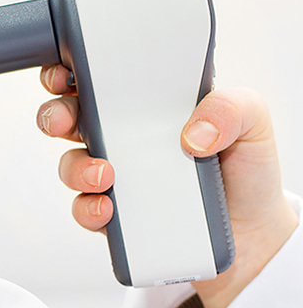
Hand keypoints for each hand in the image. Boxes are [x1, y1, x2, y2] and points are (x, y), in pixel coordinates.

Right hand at [37, 64, 297, 307]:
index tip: (64, 75)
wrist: (253, 235)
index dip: (69, 72)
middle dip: (53, 115)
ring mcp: (115, 175)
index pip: (97, 79)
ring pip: (70, 164)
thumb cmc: (247, 170)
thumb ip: (230, 108)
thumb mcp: (253, 122)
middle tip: (63, 123)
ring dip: (75, 167)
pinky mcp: (115, 213)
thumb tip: (191, 132)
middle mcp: (124, 136)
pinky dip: (88, 209)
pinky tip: (108, 209)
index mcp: (147, 104)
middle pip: (67, 116)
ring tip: (104, 175)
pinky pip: (84, 209)